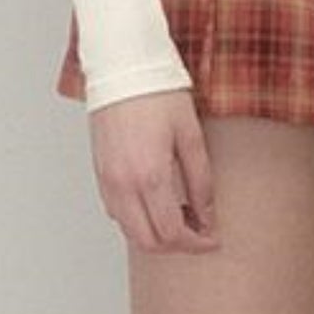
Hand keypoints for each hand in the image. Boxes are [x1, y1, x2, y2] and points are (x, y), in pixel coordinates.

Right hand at [89, 88, 219, 252]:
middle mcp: (123, 185)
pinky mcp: (100, 173)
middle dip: (177, 245)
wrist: (122, 68)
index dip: (197, 243)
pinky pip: (117, 212)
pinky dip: (138, 220)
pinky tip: (158, 203)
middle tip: (200, 232)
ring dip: (157, 234)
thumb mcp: (191, 136)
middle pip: (149, 242)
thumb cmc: (157, 93)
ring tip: (182, 216)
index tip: (213, 239)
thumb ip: (201, 181)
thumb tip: (208, 216)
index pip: (172, 232)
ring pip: (130, 231)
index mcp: (149, 176)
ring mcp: (107, 181)